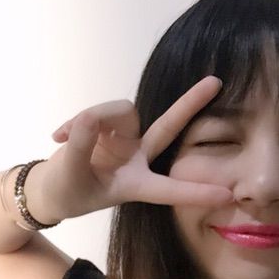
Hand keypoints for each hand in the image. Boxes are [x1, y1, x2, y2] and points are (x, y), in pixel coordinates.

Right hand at [37, 76, 231, 220]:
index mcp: (135, 184)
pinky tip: (57, 135)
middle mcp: (136, 159)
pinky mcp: (107, 127)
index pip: (168, 189)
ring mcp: (124, 140)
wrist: (51, 187)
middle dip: (188, 105)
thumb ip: (79, 149)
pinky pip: (99, 112)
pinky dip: (77, 122)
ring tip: (64, 136)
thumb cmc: (66, 193)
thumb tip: (90, 118)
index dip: (195, 192)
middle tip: (217, 82)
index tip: (228, 195)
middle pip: (166, 128)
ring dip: (93, 118)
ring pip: (121, 111)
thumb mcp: (69, 178)